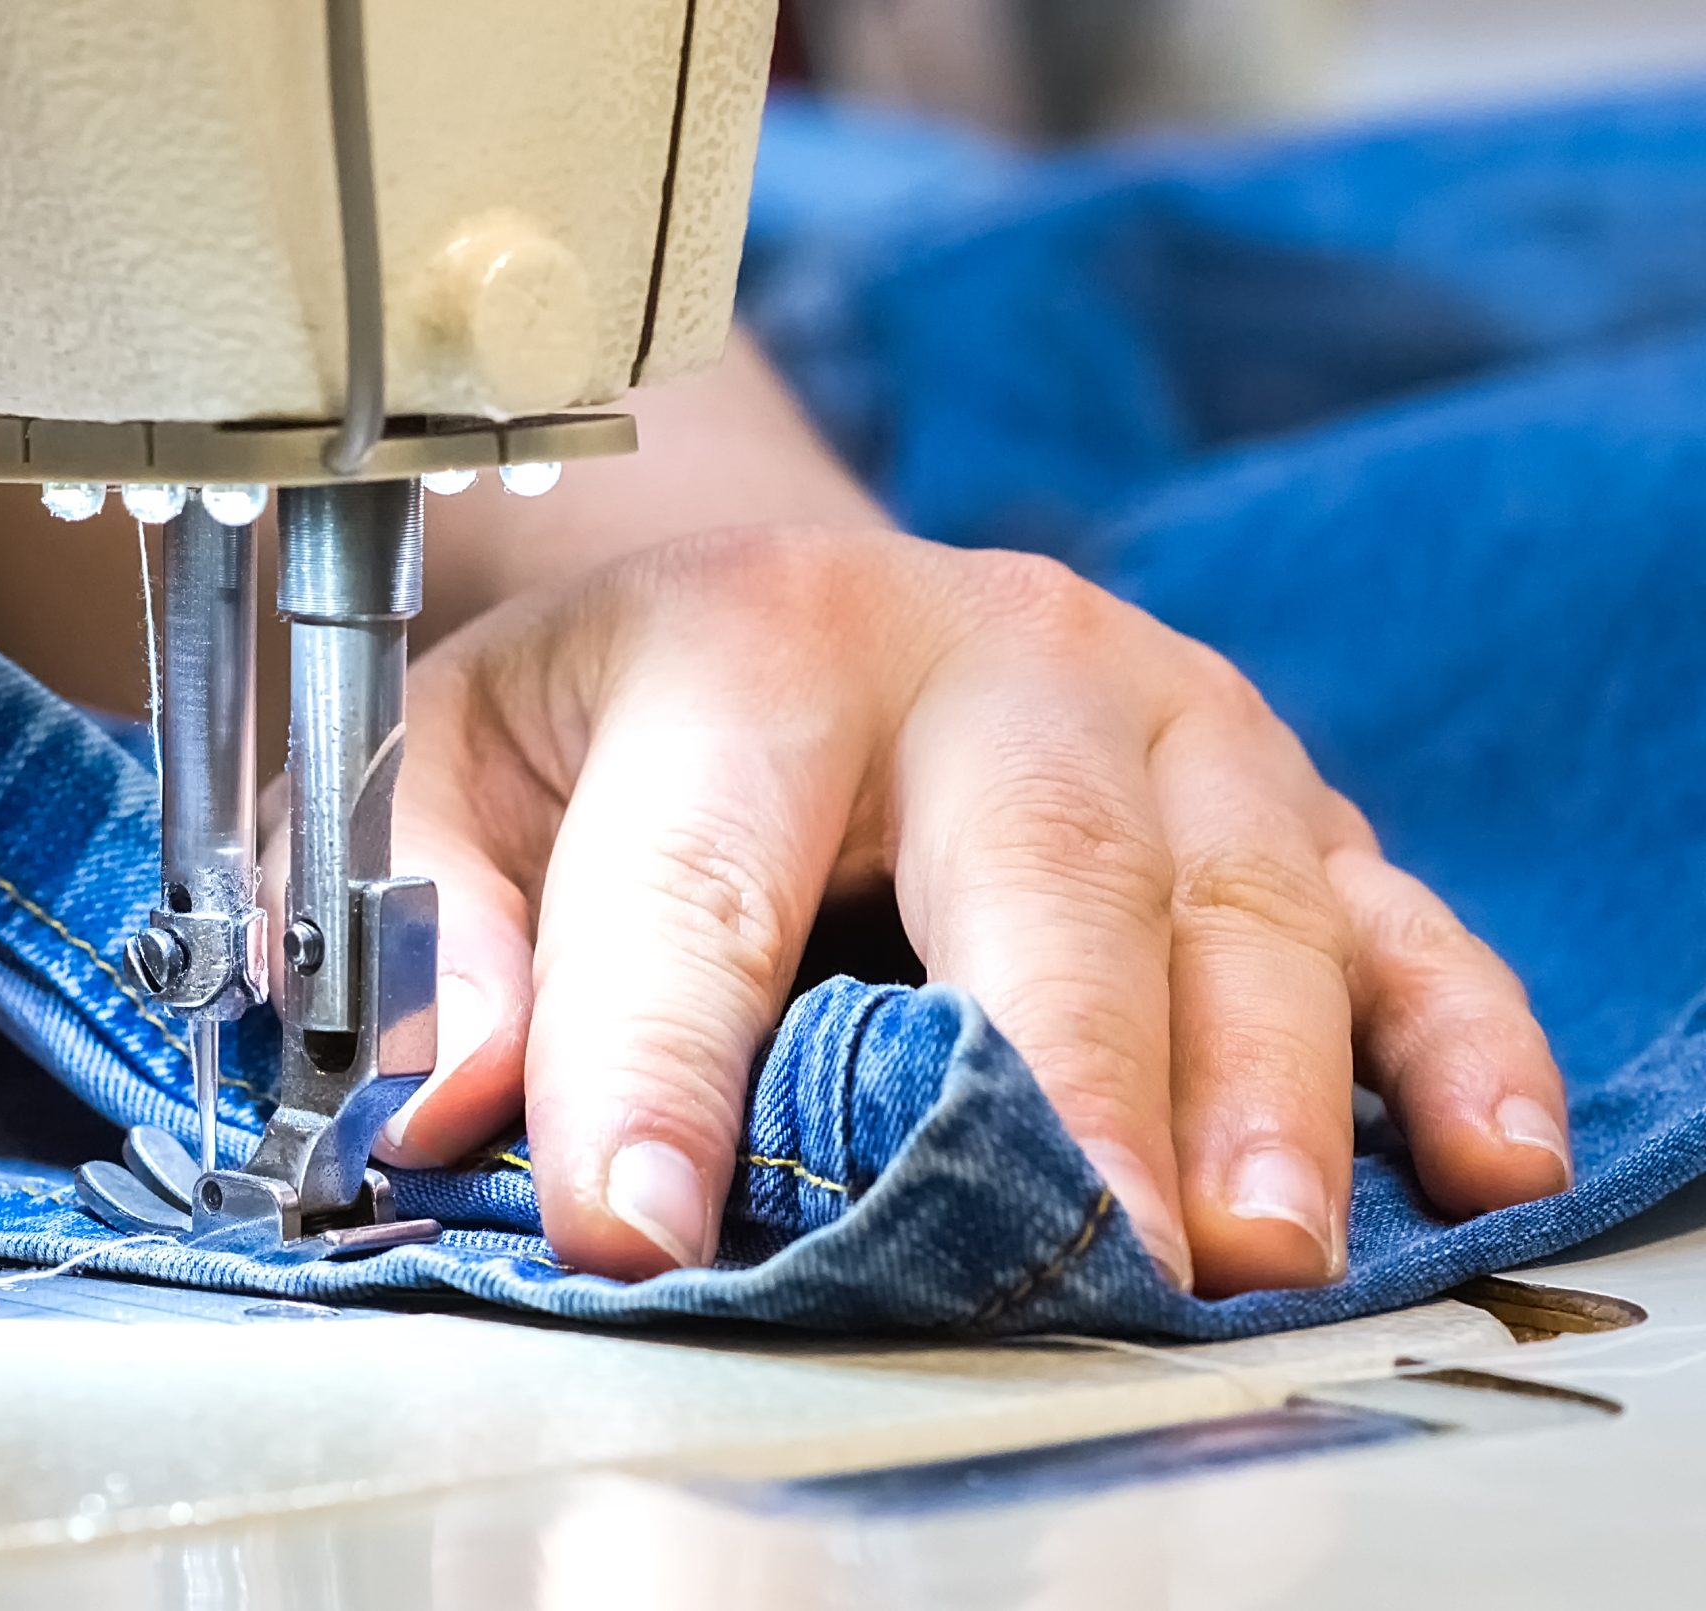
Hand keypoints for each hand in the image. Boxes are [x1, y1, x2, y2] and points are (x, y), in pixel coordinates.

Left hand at [372, 522, 1569, 1294]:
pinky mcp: (1270, 789)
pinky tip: (1473, 1155)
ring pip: (1238, 895)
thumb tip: (445, 1105)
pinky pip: (1388, 903)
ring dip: (1259, 1084)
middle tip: (1063, 1260)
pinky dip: (1448, 1032)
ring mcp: (1157, 715)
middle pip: (1035, 871)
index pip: (694, 877)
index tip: (635, 1232)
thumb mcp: (455, 766)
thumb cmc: (611, 709)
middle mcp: (983, 652)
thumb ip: (440, 925)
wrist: (781, 603)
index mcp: (751, 638)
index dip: (654, 1063)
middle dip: (1050, 1077)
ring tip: (1249, 1251)